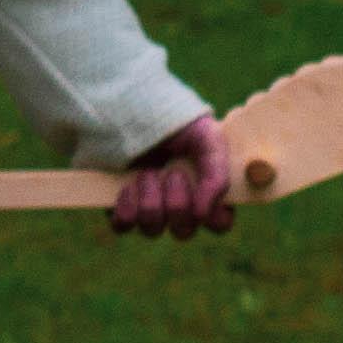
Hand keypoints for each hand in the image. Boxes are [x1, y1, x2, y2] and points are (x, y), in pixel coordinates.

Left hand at [110, 114, 233, 238]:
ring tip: (146, 171)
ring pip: (152, 229)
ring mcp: (150, 210)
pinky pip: (123, 225)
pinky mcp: (123, 208)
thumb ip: (217, 175)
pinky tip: (128, 186)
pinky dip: (126, 207)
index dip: (213, 217)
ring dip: (150, 199)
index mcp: (208, 192)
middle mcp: (180, 207)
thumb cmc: (179, 125)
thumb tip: (204, 214)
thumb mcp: (208, 139)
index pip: (219, 224)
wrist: (137, 111)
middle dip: (177, 202)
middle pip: (183, 232)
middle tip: (172, 173)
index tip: (203, 199)